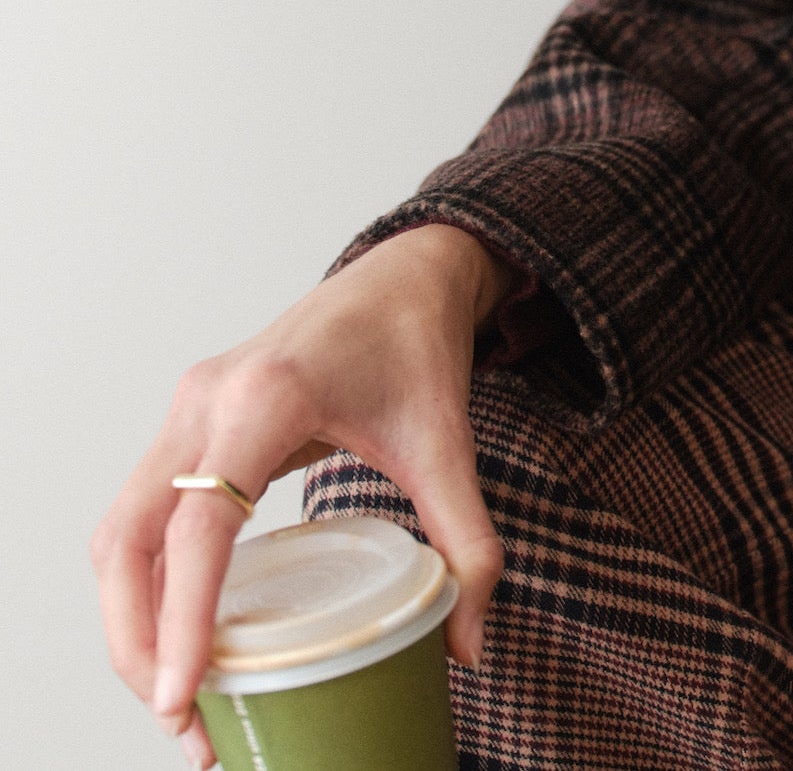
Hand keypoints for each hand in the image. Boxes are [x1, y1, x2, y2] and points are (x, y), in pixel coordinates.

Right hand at [91, 224, 508, 767]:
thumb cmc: (419, 345)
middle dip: (140, 642)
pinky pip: (141, 513)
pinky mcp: (188, 421)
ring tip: (179, 698)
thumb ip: (467, 544)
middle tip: (185, 722)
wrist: (405, 273)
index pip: (202, 524)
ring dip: (132, 619)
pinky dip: (145, 582)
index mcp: (270, 396)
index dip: (184, 619)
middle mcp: (209, 399)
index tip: (183, 699)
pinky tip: (180, 636)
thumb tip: (468, 650)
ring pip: (121, 532)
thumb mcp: (450, 445)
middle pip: (130, 539)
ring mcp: (189, 407)